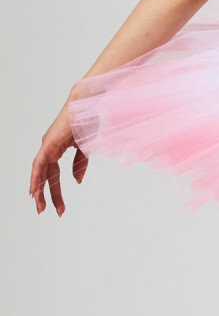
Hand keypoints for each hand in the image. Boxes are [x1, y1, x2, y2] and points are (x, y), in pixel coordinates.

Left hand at [29, 96, 87, 216]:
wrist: (87, 103)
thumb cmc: (87, 119)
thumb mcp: (85, 147)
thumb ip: (80, 163)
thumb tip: (76, 181)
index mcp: (58, 148)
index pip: (53, 174)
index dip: (54, 190)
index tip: (57, 205)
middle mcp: (49, 148)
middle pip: (46, 176)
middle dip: (47, 195)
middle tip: (47, 211)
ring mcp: (47, 146)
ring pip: (40, 173)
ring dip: (40, 191)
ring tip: (40, 207)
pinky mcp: (49, 144)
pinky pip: (39, 165)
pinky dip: (36, 178)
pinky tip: (34, 190)